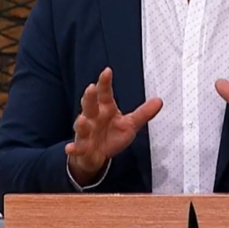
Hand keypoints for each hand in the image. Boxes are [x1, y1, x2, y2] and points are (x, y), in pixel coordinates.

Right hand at [65, 67, 162, 183]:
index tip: (107, 71)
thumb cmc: (111, 136)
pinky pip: (76, 148)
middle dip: (90, 97)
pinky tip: (69, 148)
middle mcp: (93, 118)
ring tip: (83, 119)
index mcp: (105, 109)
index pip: (105, 93)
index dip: (105, 82)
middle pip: (90, 105)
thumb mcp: (130, 124)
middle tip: (91, 88)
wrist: (96, 156)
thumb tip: (159, 100)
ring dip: (81, 123)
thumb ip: (143, 113)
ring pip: (81, 126)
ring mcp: (86, 133)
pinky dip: (72, 148)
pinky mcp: (81, 148)